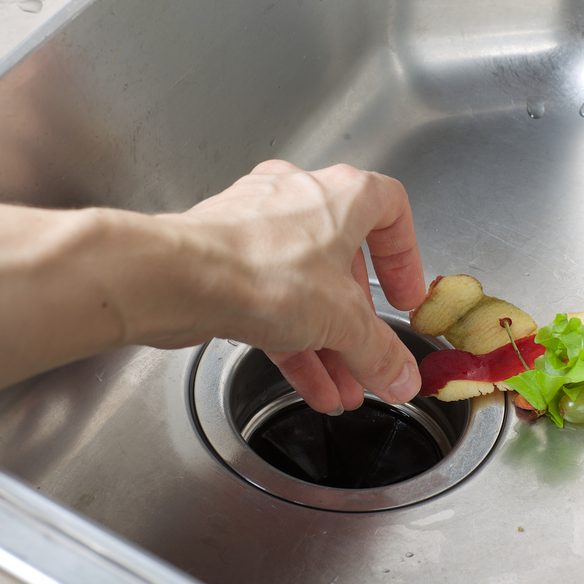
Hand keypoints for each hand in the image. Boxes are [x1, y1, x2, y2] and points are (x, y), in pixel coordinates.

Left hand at [158, 160, 425, 413]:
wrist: (178, 278)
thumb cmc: (261, 269)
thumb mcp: (344, 321)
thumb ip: (380, 352)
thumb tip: (402, 377)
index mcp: (339, 195)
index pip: (391, 209)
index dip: (405, 257)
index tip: (404, 297)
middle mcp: (298, 201)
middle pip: (344, 266)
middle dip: (360, 324)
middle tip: (372, 360)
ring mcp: (259, 229)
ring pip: (306, 290)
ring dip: (329, 343)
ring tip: (344, 388)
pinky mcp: (228, 260)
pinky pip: (273, 303)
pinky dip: (295, 343)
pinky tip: (311, 386)